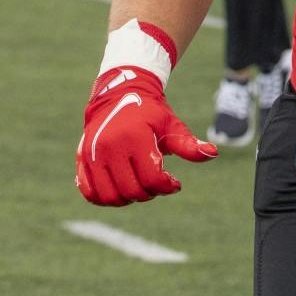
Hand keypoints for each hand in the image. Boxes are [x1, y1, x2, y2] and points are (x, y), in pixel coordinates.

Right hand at [75, 65, 215, 205]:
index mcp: (135, 137)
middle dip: (149, 194)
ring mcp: (93, 154)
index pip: (152, 179)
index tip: (174, 183)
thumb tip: (214, 153)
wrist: (118, 95)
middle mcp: (110, 146)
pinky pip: (89, 193)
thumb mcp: (172, 126)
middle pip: (132, 191)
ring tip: (138, 187)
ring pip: (110, 197)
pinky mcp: (81, 159)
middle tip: (156, 185)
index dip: (167, 187)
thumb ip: (189, 144)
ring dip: (127, 199)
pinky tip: (119, 189)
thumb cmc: (150, 114)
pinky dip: (104, 198)